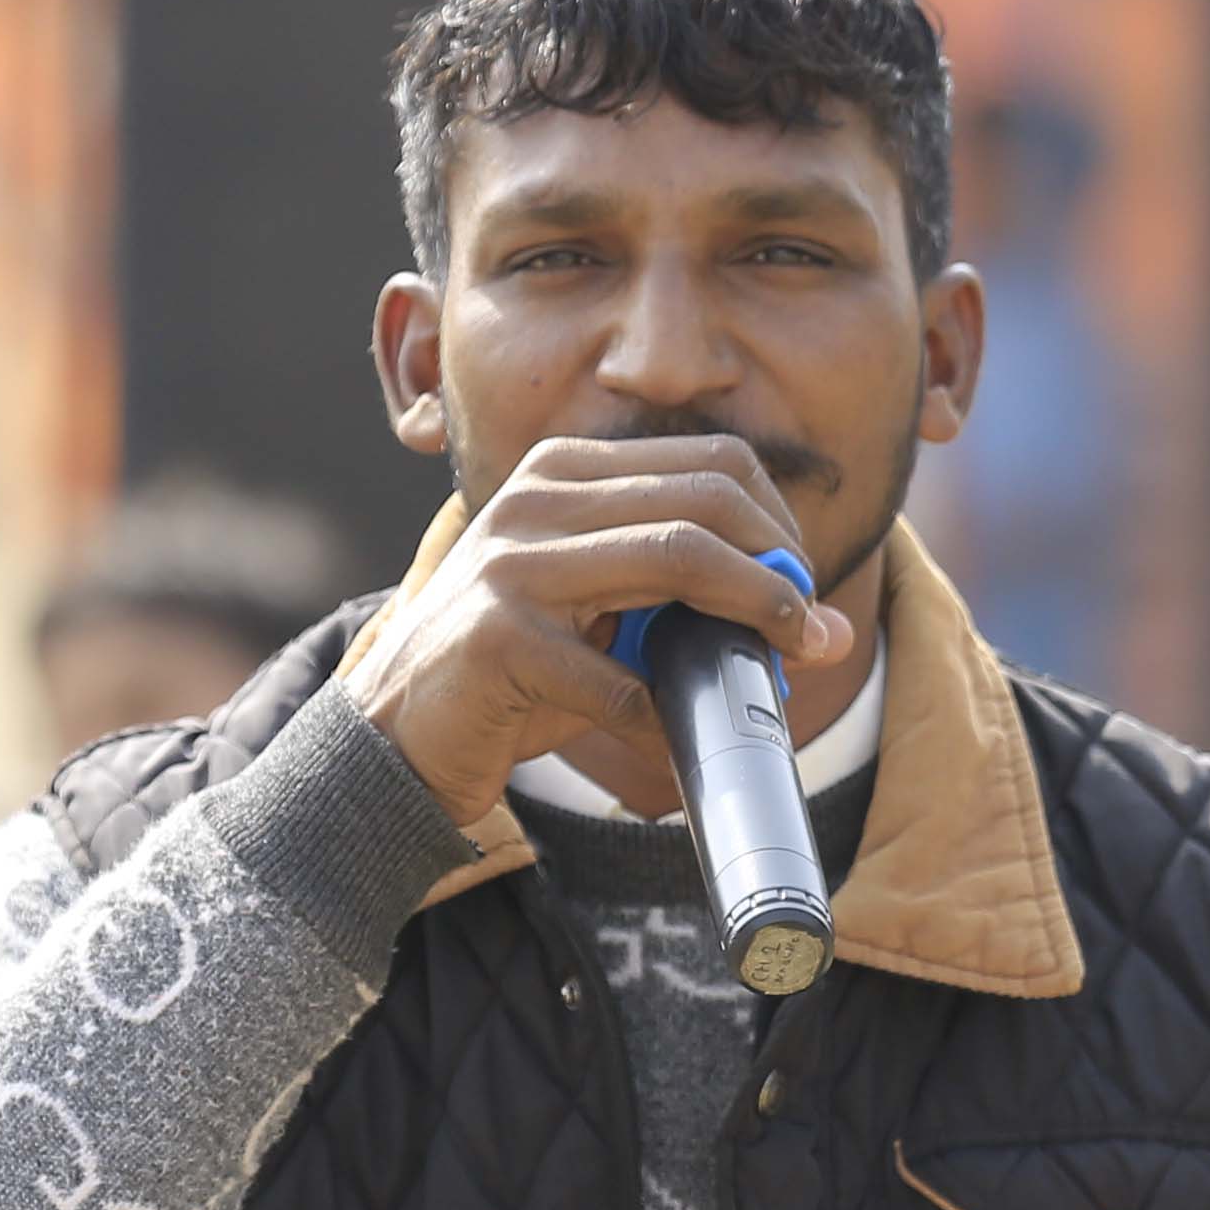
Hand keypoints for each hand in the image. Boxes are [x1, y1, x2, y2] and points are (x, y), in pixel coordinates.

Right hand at [330, 432, 853, 825]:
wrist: (395, 735)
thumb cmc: (512, 673)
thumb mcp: (593, 607)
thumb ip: (673, 590)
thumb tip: (805, 617)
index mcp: (564, 472)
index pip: (709, 461)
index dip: (778, 521)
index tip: (804, 582)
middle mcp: (537, 498)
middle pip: (705, 499)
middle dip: (780, 566)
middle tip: (814, 631)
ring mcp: (514, 562)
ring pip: (678, 558)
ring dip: (752, 618)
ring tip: (781, 667)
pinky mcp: (501, 637)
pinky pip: (623, 679)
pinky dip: (669, 722)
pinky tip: (680, 748)